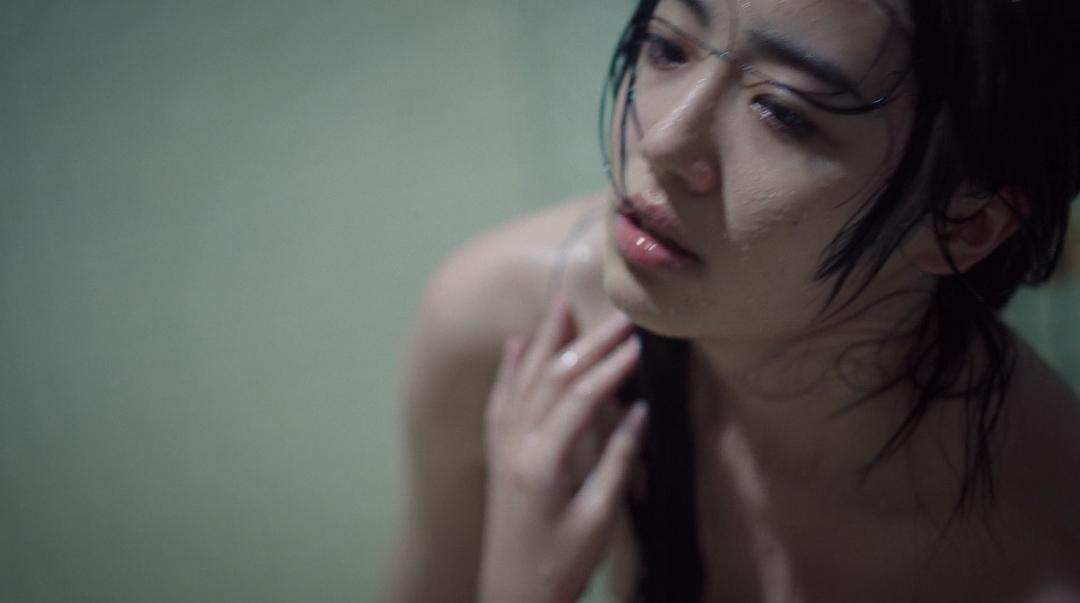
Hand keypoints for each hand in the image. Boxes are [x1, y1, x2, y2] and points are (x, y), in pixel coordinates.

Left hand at [478, 298, 646, 602]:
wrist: (512, 596)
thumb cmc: (559, 565)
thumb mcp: (597, 519)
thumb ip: (616, 463)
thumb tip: (639, 414)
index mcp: (542, 462)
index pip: (580, 398)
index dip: (610, 368)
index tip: (638, 344)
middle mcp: (516, 445)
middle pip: (551, 378)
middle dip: (585, 343)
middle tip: (617, 317)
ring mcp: (502, 448)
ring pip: (522, 381)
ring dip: (542, 341)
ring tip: (561, 305)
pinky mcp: (498, 456)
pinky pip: (500, 401)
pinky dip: (509, 370)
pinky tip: (515, 346)